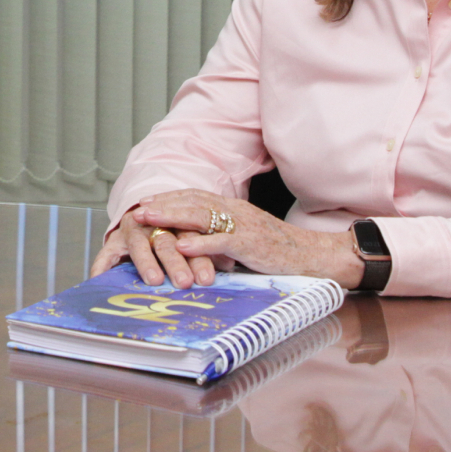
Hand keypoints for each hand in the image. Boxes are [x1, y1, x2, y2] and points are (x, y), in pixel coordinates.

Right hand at [91, 208, 225, 288]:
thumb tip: (230, 265)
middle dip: (176, 263)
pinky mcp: (115, 241)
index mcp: (177, 221)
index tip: (206, 280)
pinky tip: (100, 279)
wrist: (146, 218)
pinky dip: (102, 266)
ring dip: (146, 263)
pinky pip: (107, 255)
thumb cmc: (177, 236)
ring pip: (140, 246)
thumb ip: (210, 252)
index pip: (190, 238)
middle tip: (185, 283)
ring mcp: (133, 231)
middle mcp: (153, 224)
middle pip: (166, 242)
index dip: (200, 259)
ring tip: (154, 280)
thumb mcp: (195, 241)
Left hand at [126, 189, 364, 287]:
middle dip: (163, 205)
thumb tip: (197, 244)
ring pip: (201, 216)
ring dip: (171, 216)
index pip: (196, 197)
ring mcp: (242, 225)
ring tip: (149, 220)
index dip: (171, 198)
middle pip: (193, 202)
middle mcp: (235, 211)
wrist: (311, 254)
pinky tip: (179, 245)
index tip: (148, 202)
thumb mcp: (247, 239)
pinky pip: (220, 241)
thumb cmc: (279, 251)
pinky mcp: (250, 243)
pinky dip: (198, 243)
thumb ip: (223, 238)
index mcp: (234, 209)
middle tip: (138, 209)